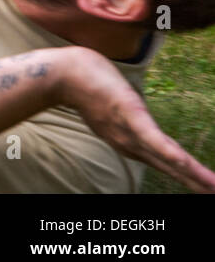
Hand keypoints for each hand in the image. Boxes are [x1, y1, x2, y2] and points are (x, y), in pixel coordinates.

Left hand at [58, 47, 214, 192]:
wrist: (62, 73)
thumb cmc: (89, 85)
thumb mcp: (113, 108)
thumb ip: (128, 119)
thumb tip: (140, 120)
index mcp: (130, 142)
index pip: (165, 164)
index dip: (187, 177)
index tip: (206, 188)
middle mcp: (130, 142)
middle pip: (170, 167)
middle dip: (196, 183)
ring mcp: (128, 129)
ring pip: (165, 157)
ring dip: (192, 175)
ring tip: (213, 188)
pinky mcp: (127, 113)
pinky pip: (151, 137)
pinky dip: (167, 152)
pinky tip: (183, 162)